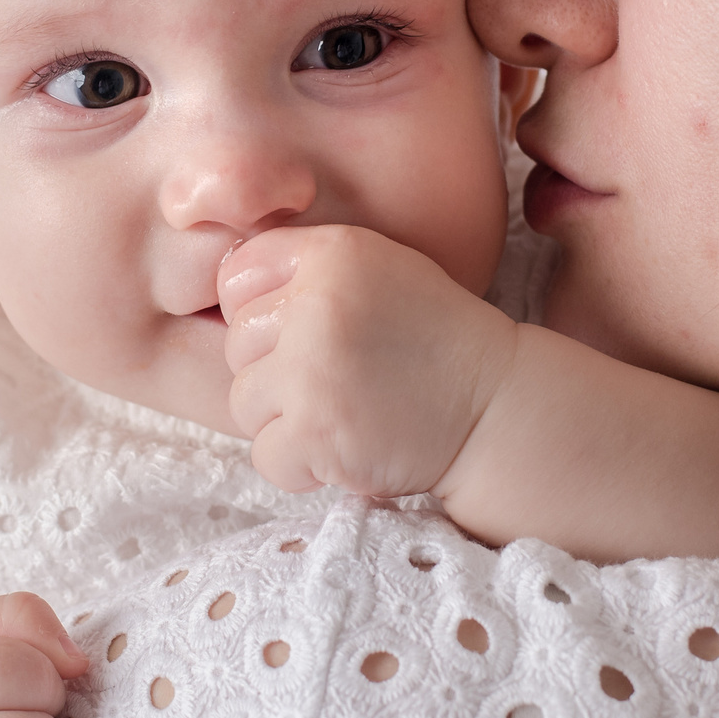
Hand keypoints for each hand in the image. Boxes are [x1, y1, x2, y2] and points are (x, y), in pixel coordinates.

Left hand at [217, 224, 521, 497]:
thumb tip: (221, 291)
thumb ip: (308, 270)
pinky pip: (265, 455)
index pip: (237, 276)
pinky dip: (299, 465)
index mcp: (333, 252)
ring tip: (343, 412)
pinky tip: (345, 447)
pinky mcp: (315, 434)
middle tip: (337, 379)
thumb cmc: (433, 340)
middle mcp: (318, 304)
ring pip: (243, 402)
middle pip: (236, 343)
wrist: (497, 410)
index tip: (304, 333)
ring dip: (284, 419)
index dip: (263, 310)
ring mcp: (314, 371)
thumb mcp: (380, 270)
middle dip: (275, 369)